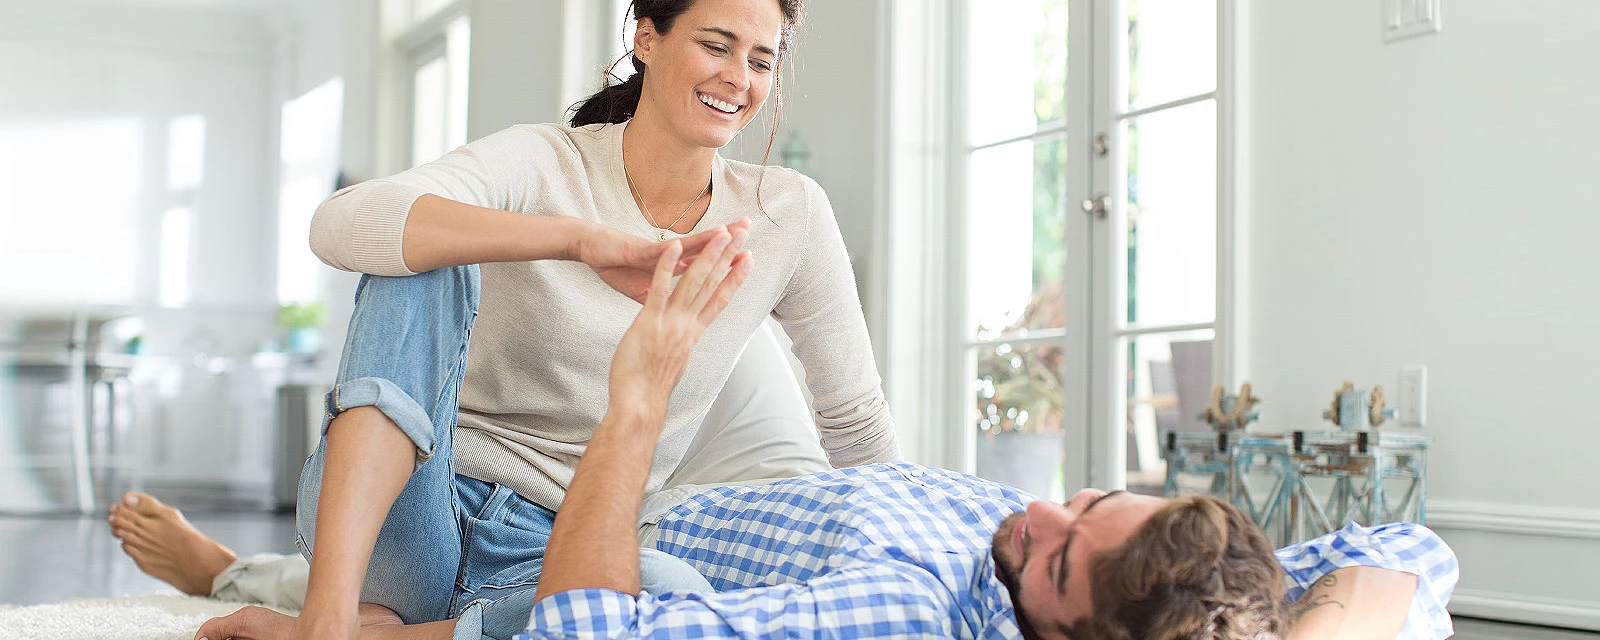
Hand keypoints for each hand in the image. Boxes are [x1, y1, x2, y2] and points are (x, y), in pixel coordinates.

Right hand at [577, 219, 751, 302]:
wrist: (589, 247)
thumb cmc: (614, 264)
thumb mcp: (641, 288)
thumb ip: (660, 295)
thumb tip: (674, 305)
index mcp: (672, 269)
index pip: (705, 266)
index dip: (726, 263)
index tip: (747, 259)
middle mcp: (669, 258)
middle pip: (703, 251)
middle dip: (727, 243)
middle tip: (749, 231)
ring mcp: (656, 254)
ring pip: (686, 246)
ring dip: (707, 238)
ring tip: (729, 230)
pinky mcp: (637, 251)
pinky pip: (655, 253)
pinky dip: (668, 251)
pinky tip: (682, 244)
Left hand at [608, 227, 751, 415]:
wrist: (639, 405)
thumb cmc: (650, 387)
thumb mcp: (673, 362)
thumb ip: (681, 345)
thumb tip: (684, 342)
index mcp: (693, 333)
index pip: (720, 299)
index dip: (735, 277)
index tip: (749, 258)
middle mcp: (687, 325)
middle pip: (712, 285)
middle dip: (729, 257)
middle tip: (744, 234)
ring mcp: (670, 323)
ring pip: (693, 283)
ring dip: (709, 255)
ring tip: (722, 233)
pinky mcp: (649, 322)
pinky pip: (659, 289)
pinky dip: (667, 267)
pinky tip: (673, 246)